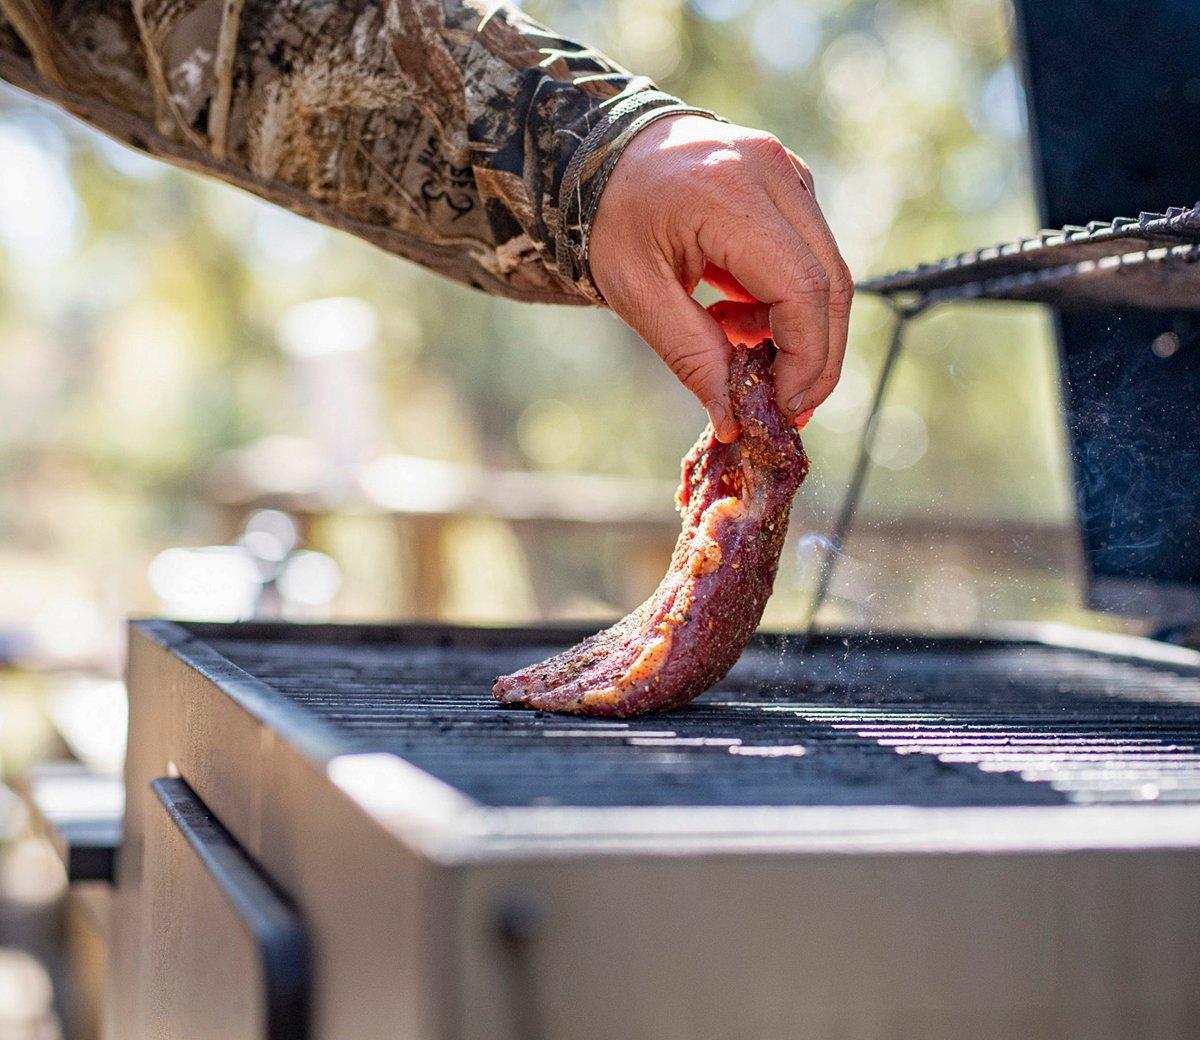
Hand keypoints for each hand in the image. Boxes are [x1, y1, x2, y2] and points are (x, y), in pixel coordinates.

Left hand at [589, 114, 851, 441]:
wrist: (600, 154)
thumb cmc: (610, 221)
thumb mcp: (635, 294)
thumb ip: (690, 356)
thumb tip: (734, 420)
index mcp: (729, 194)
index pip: (801, 288)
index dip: (805, 358)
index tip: (784, 406)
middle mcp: (773, 173)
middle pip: (830, 281)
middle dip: (816, 356)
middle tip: (786, 404)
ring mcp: (788, 172)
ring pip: (826, 271)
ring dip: (797, 330)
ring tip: (737, 349)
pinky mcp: (791, 183)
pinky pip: (809, 255)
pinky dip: (785, 301)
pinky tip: (735, 314)